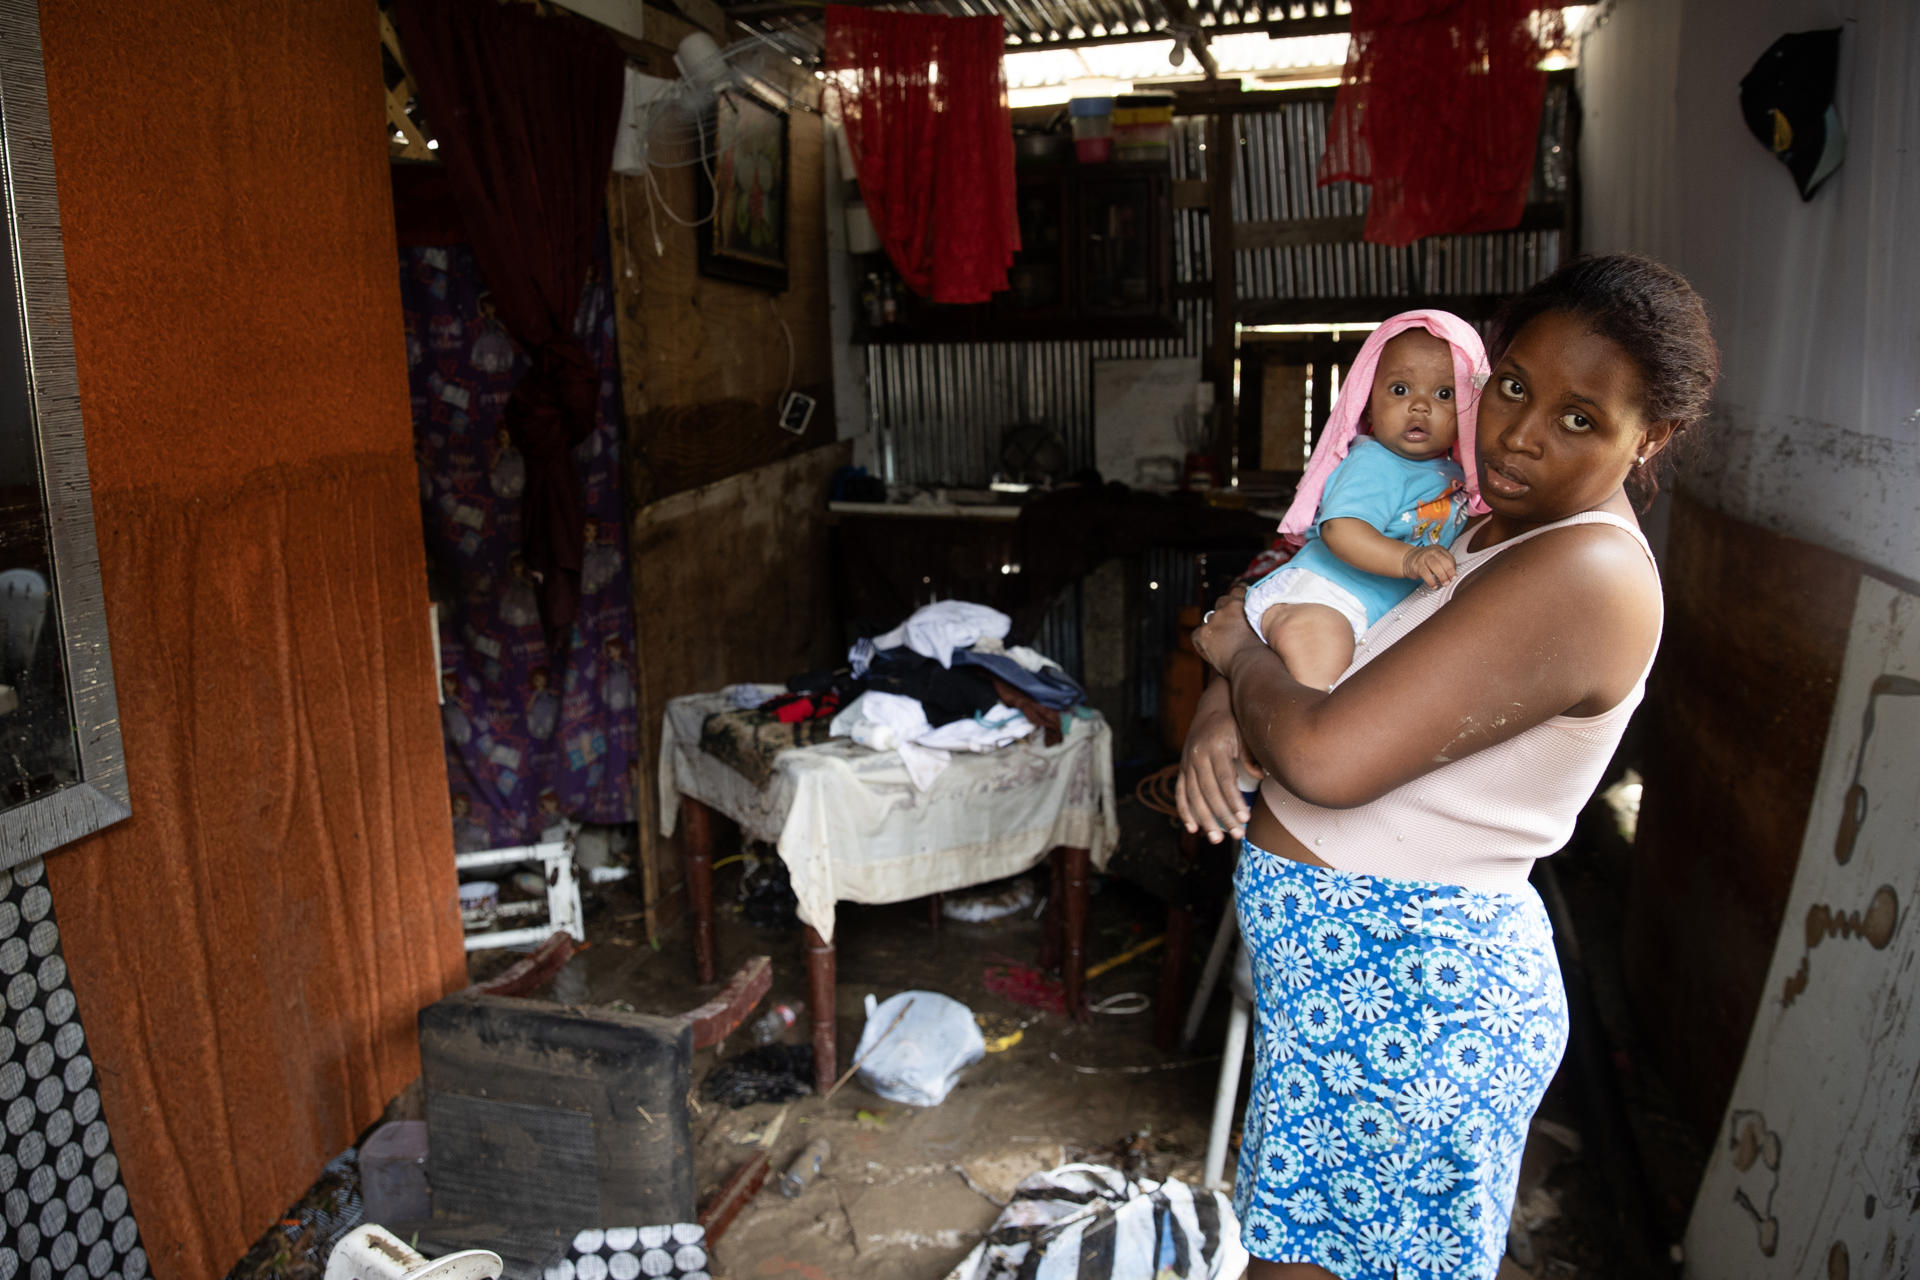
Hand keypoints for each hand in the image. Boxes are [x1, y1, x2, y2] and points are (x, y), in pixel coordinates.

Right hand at [1176, 693, 1263, 844]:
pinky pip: (1180, 792)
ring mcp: (1186, 762)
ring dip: (1204, 819)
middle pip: (1209, 792)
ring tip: (1216, 839)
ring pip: (1193, 796)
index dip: (1234, 801)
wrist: (1213, 705)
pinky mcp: (1182, 767)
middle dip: (1223, 816)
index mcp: (1214, 747)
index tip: (1246, 818)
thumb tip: (1260, 776)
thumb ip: (1251, 755)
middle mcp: (1197, 755)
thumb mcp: (1245, 733)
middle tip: (1237, 834)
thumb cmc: (1234, 722)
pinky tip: (1193, 828)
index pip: (1225, 780)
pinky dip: (1185, 811)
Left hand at [1191, 587, 1259, 677]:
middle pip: (1221, 602)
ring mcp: (1214, 620)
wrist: (1253, 663)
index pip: (1237, 590)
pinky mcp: (1203, 633)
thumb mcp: (1265, 627)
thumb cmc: (1265, 651)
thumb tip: (1255, 621)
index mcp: (1244, 603)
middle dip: (1224, 613)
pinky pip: (1197, 636)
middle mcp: (1227, 608)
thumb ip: (1257, 619)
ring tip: (1223, 645)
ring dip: (1214, 629)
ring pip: (1209, 620)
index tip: (1238, 602)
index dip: (1237, 596)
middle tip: (1229, 629)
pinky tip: (1212, 653)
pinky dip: (1202, 644)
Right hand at [1402, 545, 1457, 589]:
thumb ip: (1445, 565)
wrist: (1407, 558)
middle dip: (1449, 572)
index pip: (1449, 558)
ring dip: (1442, 576)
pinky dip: (1431, 581)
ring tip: (1445, 584)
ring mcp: (1423, 557)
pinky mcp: (1416, 565)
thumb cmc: (1425, 561)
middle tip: (1451, 580)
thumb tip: (1453, 576)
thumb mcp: (1436, 559)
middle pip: (1443, 561)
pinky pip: (1425, 573)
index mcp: (1439, 549)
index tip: (1455, 577)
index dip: (1453, 568)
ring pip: (1435, 566)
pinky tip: (1434, 586)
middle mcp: (1432, 552)